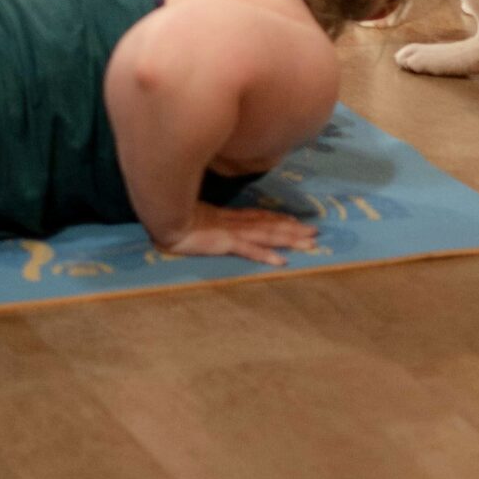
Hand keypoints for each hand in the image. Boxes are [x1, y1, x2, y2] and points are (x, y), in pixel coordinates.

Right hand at [157, 203, 317, 262]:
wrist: (162, 218)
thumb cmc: (172, 216)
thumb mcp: (191, 216)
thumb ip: (202, 217)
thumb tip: (205, 217)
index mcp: (226, 217)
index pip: (258, 217)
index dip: (277, 218)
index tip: (294, 220)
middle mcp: (234, 223)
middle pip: (270, 225)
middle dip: (293, 229)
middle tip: (316, 232)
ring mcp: (231, 232)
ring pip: (267, 236)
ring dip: (289, 240)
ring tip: (309, 244)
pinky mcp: (225, 243)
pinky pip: (250, 251)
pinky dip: (266, 256)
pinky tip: (281, 262)